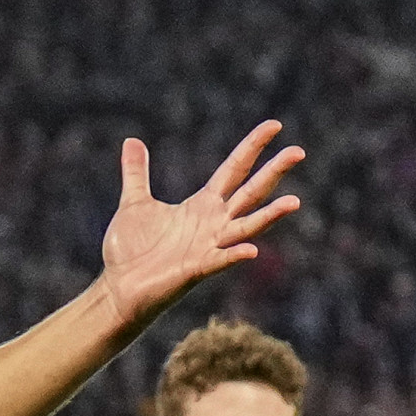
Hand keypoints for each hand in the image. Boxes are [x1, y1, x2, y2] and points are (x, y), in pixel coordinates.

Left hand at [94, 123, 304, 331]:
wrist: (117, 290)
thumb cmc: (129, 252)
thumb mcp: (134, 204)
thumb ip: (136, 173)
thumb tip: (131, 141)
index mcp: (202, 204)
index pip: (235, 169)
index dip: (253, 146)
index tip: (275, 125)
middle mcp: (213, 223)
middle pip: (251, 192)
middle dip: (274, 172)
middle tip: (298, 151)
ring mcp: (208, 247)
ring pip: (247, 227)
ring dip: (270, 215)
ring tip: (295, 202)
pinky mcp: (196, 270)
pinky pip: (220, 261)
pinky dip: (235, 255)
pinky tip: (251, 250)